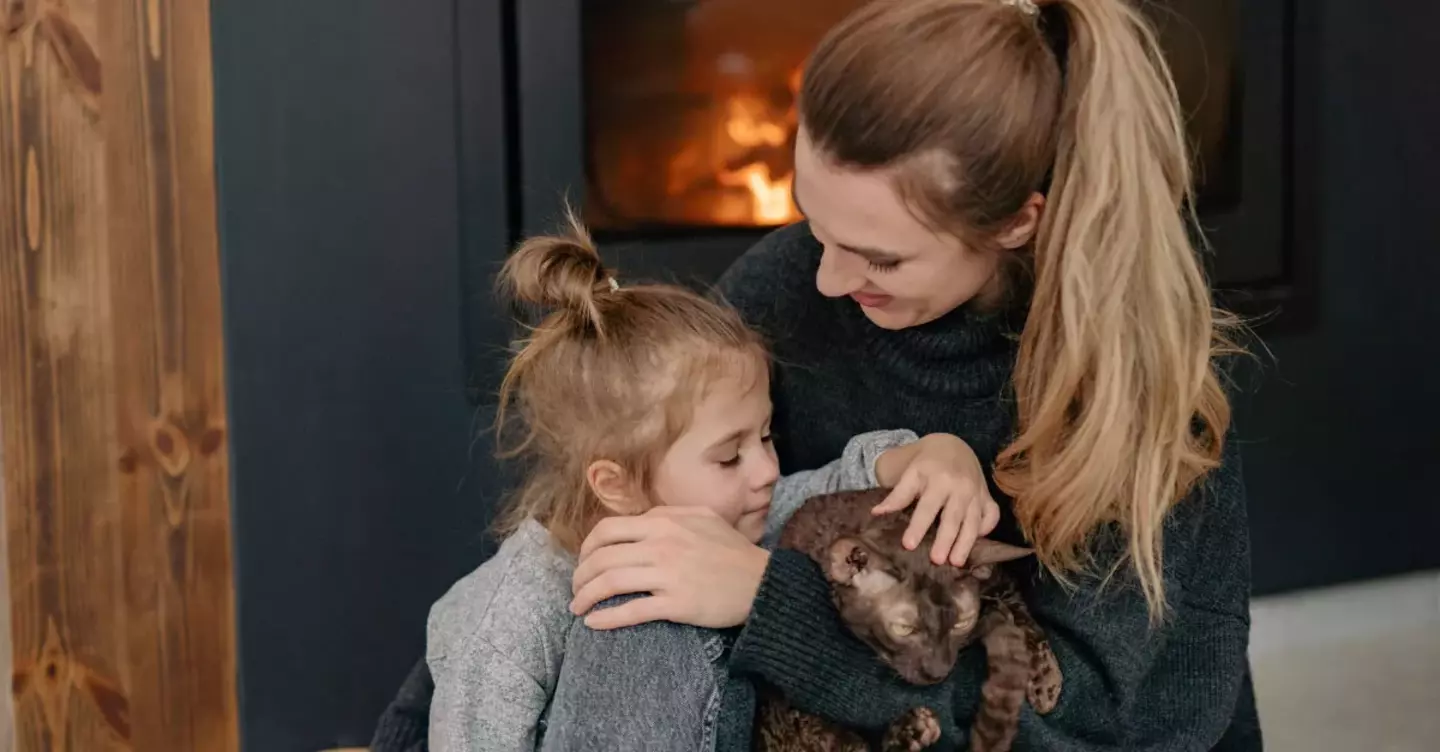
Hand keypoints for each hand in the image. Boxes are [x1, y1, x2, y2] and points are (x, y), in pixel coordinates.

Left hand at [570, 506, 769, 630]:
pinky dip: (606, 618)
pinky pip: (631, 611)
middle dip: (580, 575)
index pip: (608, 529)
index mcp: (664, 521)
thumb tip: (643, 518)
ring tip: (578, 608)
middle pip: (602, 557)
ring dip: (585, 597)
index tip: (584, 562)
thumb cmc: (734, 552)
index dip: (587, 547)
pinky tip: (593, 623)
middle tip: (576, 589)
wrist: (764, 583)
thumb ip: (671, 513)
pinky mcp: (676, 603)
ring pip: (609, 582)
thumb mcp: (704, 517)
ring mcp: (667, 574)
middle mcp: (661, 544)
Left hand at [871, 433, 1000, 565]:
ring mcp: (976, 492)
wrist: (953, 446)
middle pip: (952, 517)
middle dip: (945, 539)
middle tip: (937, 560)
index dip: (917, 526)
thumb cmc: (927, 463)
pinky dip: (986, 529)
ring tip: (956, 562)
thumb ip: (897, 494)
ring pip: (973, 520)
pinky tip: (976, 542)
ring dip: (965, 542)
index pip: (926, 507)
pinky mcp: (987, 497)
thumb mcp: (910, 473)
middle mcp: (960, 486)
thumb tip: (876, 513)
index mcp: (938, 479)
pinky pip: (991, 515)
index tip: (908, 545)